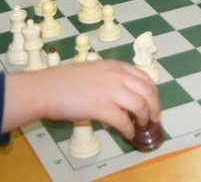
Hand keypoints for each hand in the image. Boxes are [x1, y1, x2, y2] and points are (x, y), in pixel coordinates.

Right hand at [2, 60, 159, 137]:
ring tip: (142, 126)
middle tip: (154, 118)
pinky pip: (124, 121)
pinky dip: (129, 130)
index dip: (152, 91)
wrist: (46, 88)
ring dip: (145, 118)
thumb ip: (110, 78)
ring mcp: (110, 91)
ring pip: (141, 105)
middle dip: (155, 106)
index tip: (153, 102)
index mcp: (114, 66)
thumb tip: (123, 95)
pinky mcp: (101, 107)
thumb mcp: (94, 71)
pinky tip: (127, 134)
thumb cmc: (64, 81)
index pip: (144, 76)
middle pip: (148, 90)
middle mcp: (116, 75)